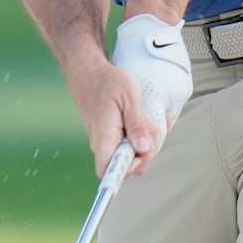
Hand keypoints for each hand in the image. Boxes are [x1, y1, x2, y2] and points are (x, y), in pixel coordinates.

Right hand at [97, 13, 191, 176]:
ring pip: (133, 154)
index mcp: (106, 137)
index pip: (110, 171)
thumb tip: (143, 150)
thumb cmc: (107, 81)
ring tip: (153, 118)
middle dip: (148, 149)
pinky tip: (150, 119)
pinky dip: (144, 134)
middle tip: (152, 125)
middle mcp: (104, 144)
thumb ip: (137, 125)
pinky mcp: (113, 136)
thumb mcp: (129, 97)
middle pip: (129, 165)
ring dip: (149, 140)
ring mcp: (108, 141)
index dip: (129, 169)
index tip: (143, 152)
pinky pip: (131, 143)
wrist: (88, 71)